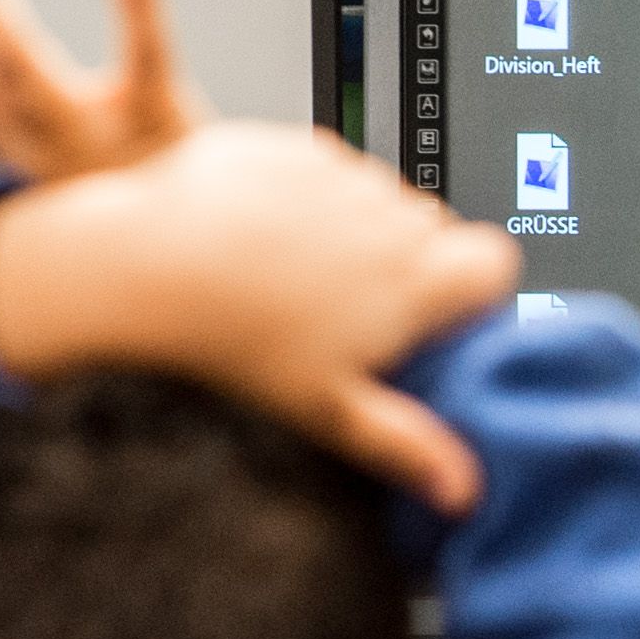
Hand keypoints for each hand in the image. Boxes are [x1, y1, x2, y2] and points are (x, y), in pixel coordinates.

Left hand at [0, 123, 519, 512]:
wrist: (145, 267)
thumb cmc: (234, 340)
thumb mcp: (327, 409)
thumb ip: (408, 445)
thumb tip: (463, 490)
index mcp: (412, 279)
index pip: (494, 262)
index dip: (473, 288)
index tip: (437, 312)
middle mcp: (388, 218)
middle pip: (434, 230)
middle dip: (406, 261)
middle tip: (346, 308)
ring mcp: (341, 177)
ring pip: (378, 198)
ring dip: (356, 227)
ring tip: (294, 274)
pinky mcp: (293, 148)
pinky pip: (324, 168)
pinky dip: (306, 196)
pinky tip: (264, 237)